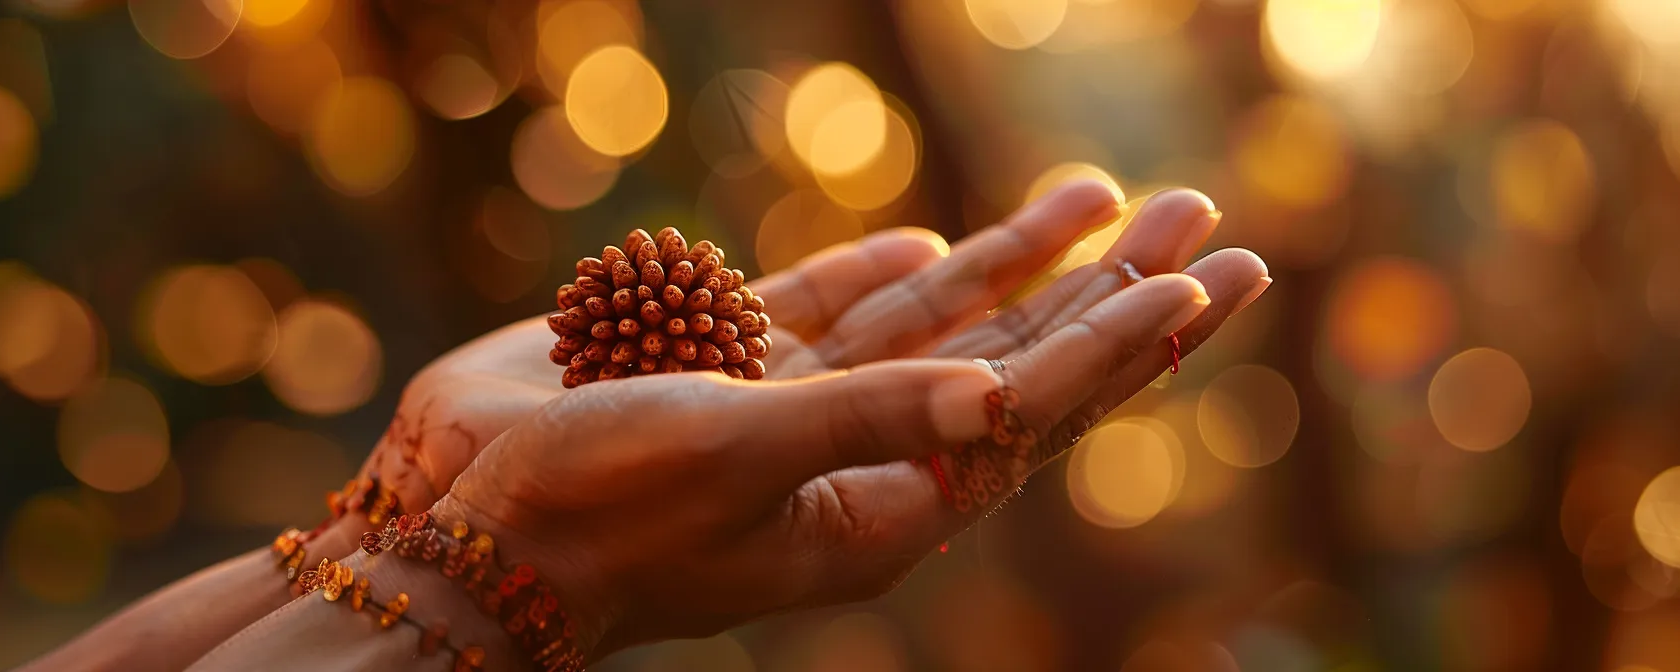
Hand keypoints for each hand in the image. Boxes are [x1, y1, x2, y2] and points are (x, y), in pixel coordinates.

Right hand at [357, 180, 1144, 513]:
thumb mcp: (747, 460)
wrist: (468, 529)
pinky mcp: (732, 372)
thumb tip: (1009, 401)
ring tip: (1099, 194)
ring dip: (1019, 258)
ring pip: (937, 321)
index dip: (1128, 340)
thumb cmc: (604, 509)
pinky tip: (938, 243)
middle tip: (1203, 215)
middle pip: (1020, 357)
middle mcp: (859, 457)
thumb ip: (877, 420)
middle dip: (1110, 284)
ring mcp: (798, 412)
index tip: (1210, 279)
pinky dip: (887, 275)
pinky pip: (834, 314)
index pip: (1039, 407)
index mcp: (885, 502)